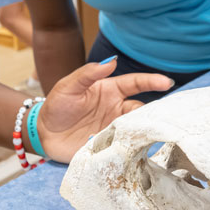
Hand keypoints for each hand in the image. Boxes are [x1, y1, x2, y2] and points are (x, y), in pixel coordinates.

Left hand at [39, 58, 172, 161]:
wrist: (43, 134)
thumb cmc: (56, 106)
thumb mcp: (68, 86)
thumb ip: (88, 73)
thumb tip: (112, 61)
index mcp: (111, 91)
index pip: (135, 83)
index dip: (152, 81)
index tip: (166, 82)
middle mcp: (117, 109)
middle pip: (141, 108)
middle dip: (154, 110)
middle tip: (165, 113)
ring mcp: (114, 129)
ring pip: (136, 128)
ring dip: (143, 129)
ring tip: (150, 131)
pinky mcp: (109, 147)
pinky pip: (125, 147)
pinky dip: (131, 147)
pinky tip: (136, 148)